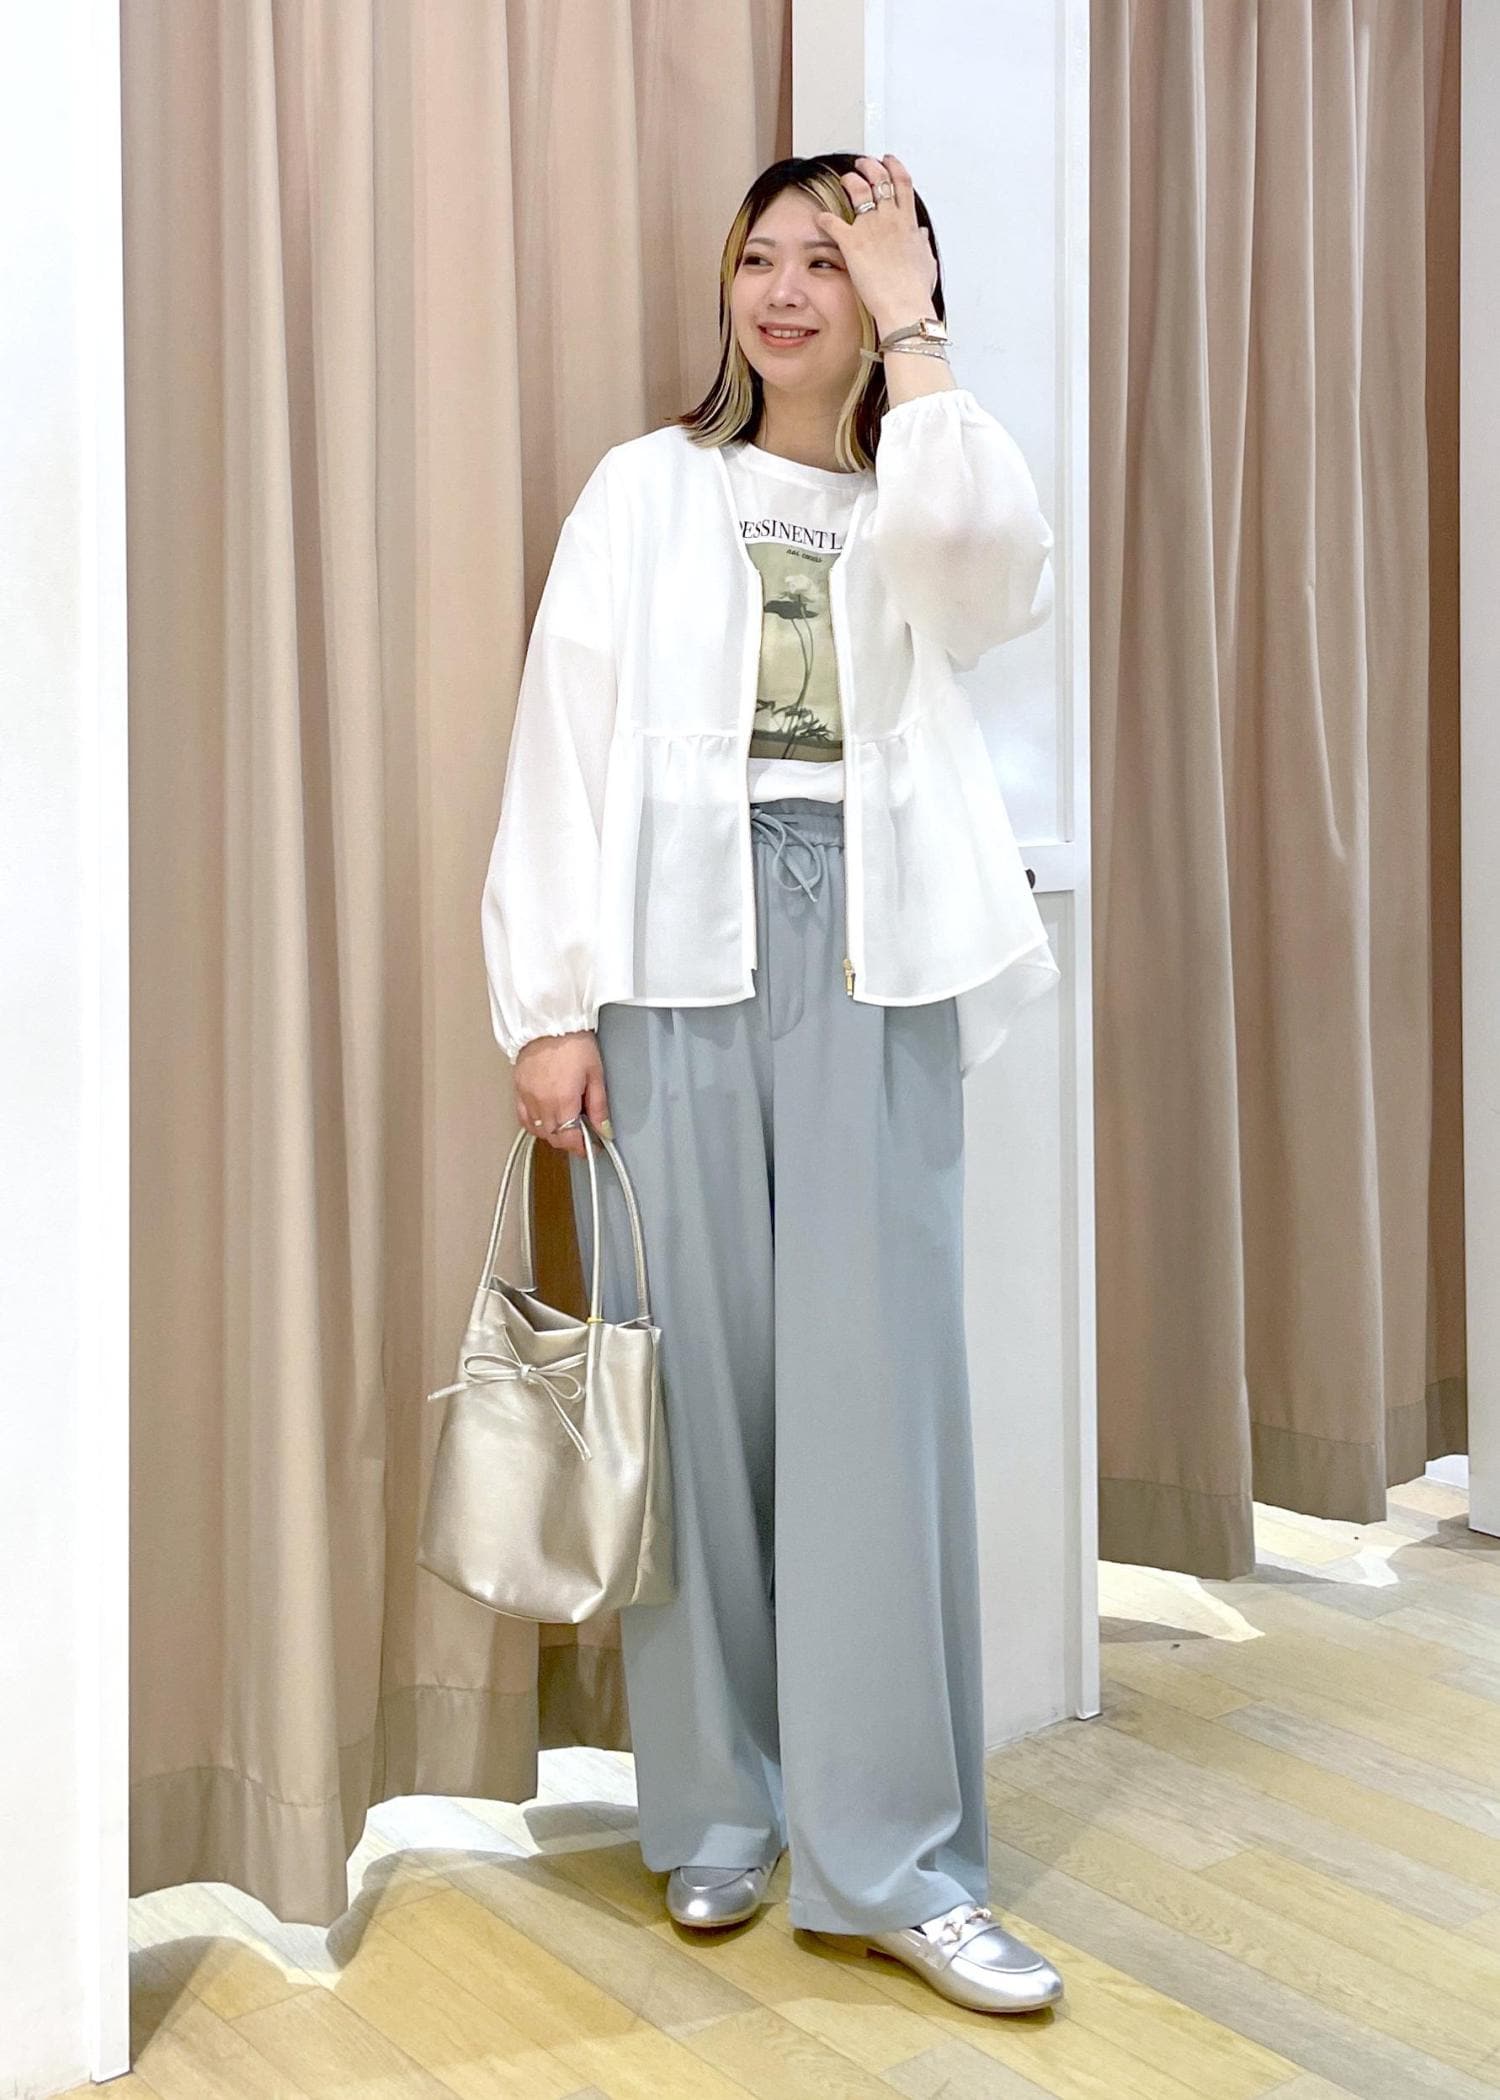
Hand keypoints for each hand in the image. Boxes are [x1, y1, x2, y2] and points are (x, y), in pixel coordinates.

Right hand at [514, 1030, 610, 1157]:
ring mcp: (528, 1098)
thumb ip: (599, 1106)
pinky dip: (535, 1124)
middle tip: (582, 1135)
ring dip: (553, 1133)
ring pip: (539, 1131)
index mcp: (563, 1102)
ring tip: (566, 1123)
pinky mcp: (518, 1089)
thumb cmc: (573, 1042)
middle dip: (569, 1141)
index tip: (591, 1145)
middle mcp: (542, 1104)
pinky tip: (545, 1118)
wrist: (549, 1022)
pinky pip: (524, 1118)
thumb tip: (604, 1129)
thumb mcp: (595, 1074)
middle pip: (554, 1138)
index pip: (570, 1139)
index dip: (582, 1147)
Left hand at [812, 154, 937, 325]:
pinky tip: (820, 218)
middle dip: (869, 166)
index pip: (902, 183)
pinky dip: (824, 218)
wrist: (904, 305)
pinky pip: (832, 222)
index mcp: (907, 222)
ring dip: (849, 180)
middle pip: (879, 178)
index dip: (894, 167)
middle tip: (862, 165)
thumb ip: (921, 244)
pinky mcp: (851, 242)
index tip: (888, 161)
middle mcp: (889, 218)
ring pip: (857, 189)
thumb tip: (920, 235)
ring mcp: (870, 228)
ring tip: (844, 180)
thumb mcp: (926, 262)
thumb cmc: (914, 290)